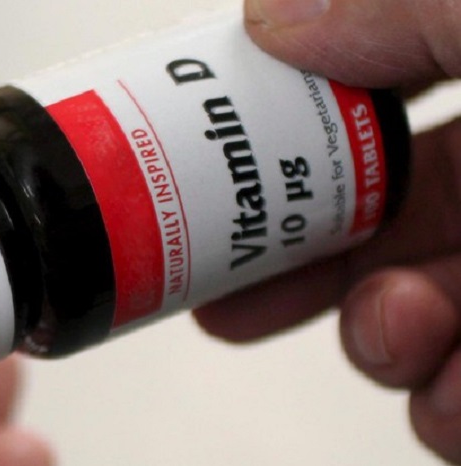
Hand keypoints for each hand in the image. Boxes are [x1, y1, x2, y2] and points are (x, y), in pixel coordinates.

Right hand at [194, 0, 460, 462]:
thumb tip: (274, 18)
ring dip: (380, 343)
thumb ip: (399, 5)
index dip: (279, 161)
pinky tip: (451, 406)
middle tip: (231, 300)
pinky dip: (448, 412)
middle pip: (375, 233)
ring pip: (421, 322)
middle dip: (297, 273)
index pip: (364, 127)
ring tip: (387, 336)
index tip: (214, 193)